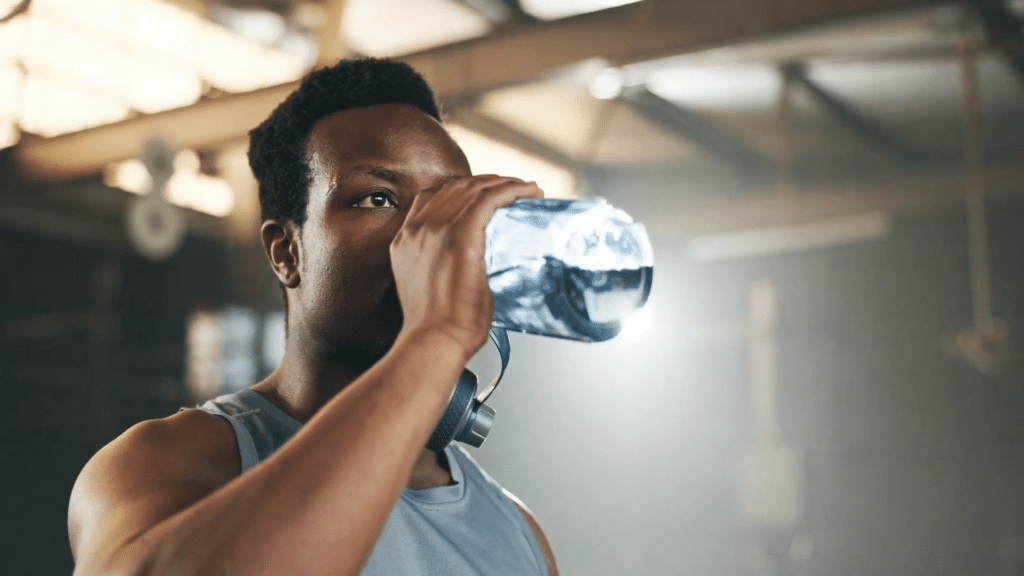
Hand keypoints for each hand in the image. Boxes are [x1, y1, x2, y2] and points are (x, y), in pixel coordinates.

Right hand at [390, 175, 542, 357]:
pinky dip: (512, 190)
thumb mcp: (428, 288)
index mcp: (407, 240)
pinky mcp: (460, 235)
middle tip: (513, 190)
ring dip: (506, 184)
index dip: (464, 191)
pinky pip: (489, 199)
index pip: (435, 198)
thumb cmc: (436, 328)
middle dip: (488, 184)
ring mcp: (436, 229)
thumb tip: (472, 267)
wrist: (433, 340)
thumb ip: (442, 267)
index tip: (485, 195)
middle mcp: (418, 228)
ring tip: (526, 189)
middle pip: (457, 188)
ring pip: (475, 188)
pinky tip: (528, 192)